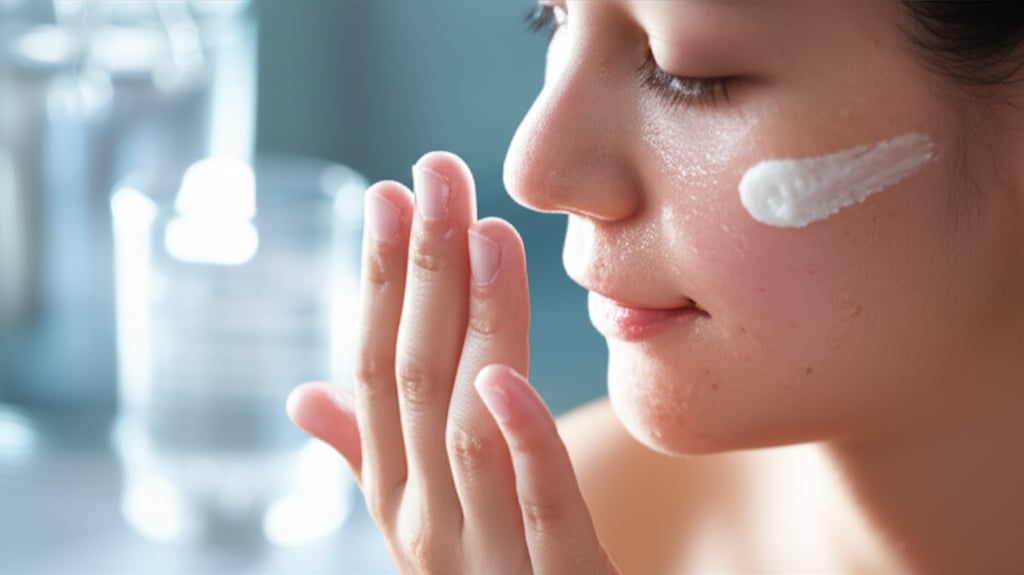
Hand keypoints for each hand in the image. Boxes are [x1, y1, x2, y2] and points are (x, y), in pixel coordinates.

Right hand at [287, 152, 618, 573]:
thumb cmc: (487, 572)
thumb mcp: (421, 515)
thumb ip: (367, 455)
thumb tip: (301, 395)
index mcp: (392, 493)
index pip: (372, 369)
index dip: (372, 280)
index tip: (386, 195)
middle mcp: (421, 520)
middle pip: (412, 377)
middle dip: (419, 270)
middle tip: (435, 172)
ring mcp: (481, 554)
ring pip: (465, 425)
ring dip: (470, 325)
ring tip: (484, 232)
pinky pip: (535, 505)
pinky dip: (520, 440)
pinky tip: (510, 374)